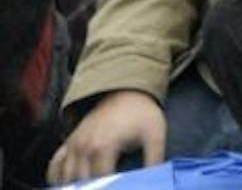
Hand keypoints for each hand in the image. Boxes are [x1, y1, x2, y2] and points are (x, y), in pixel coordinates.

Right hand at [49, 90, 168, 180]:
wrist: (127, 92)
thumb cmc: (142, 114)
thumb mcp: (155, 135)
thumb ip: (154, 159)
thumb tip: (155, 178)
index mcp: (104, 147)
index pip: (100, 181)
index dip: (110, 188)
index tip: (118, 187)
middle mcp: (84, 147)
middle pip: (81, 182)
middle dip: (93, 188)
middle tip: (105, 186)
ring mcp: (73, 145)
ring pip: (65, 178)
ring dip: (75, 186)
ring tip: (92, 187)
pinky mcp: (69, 142)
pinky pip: (54, 165)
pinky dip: (57, 178)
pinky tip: (68, 185)